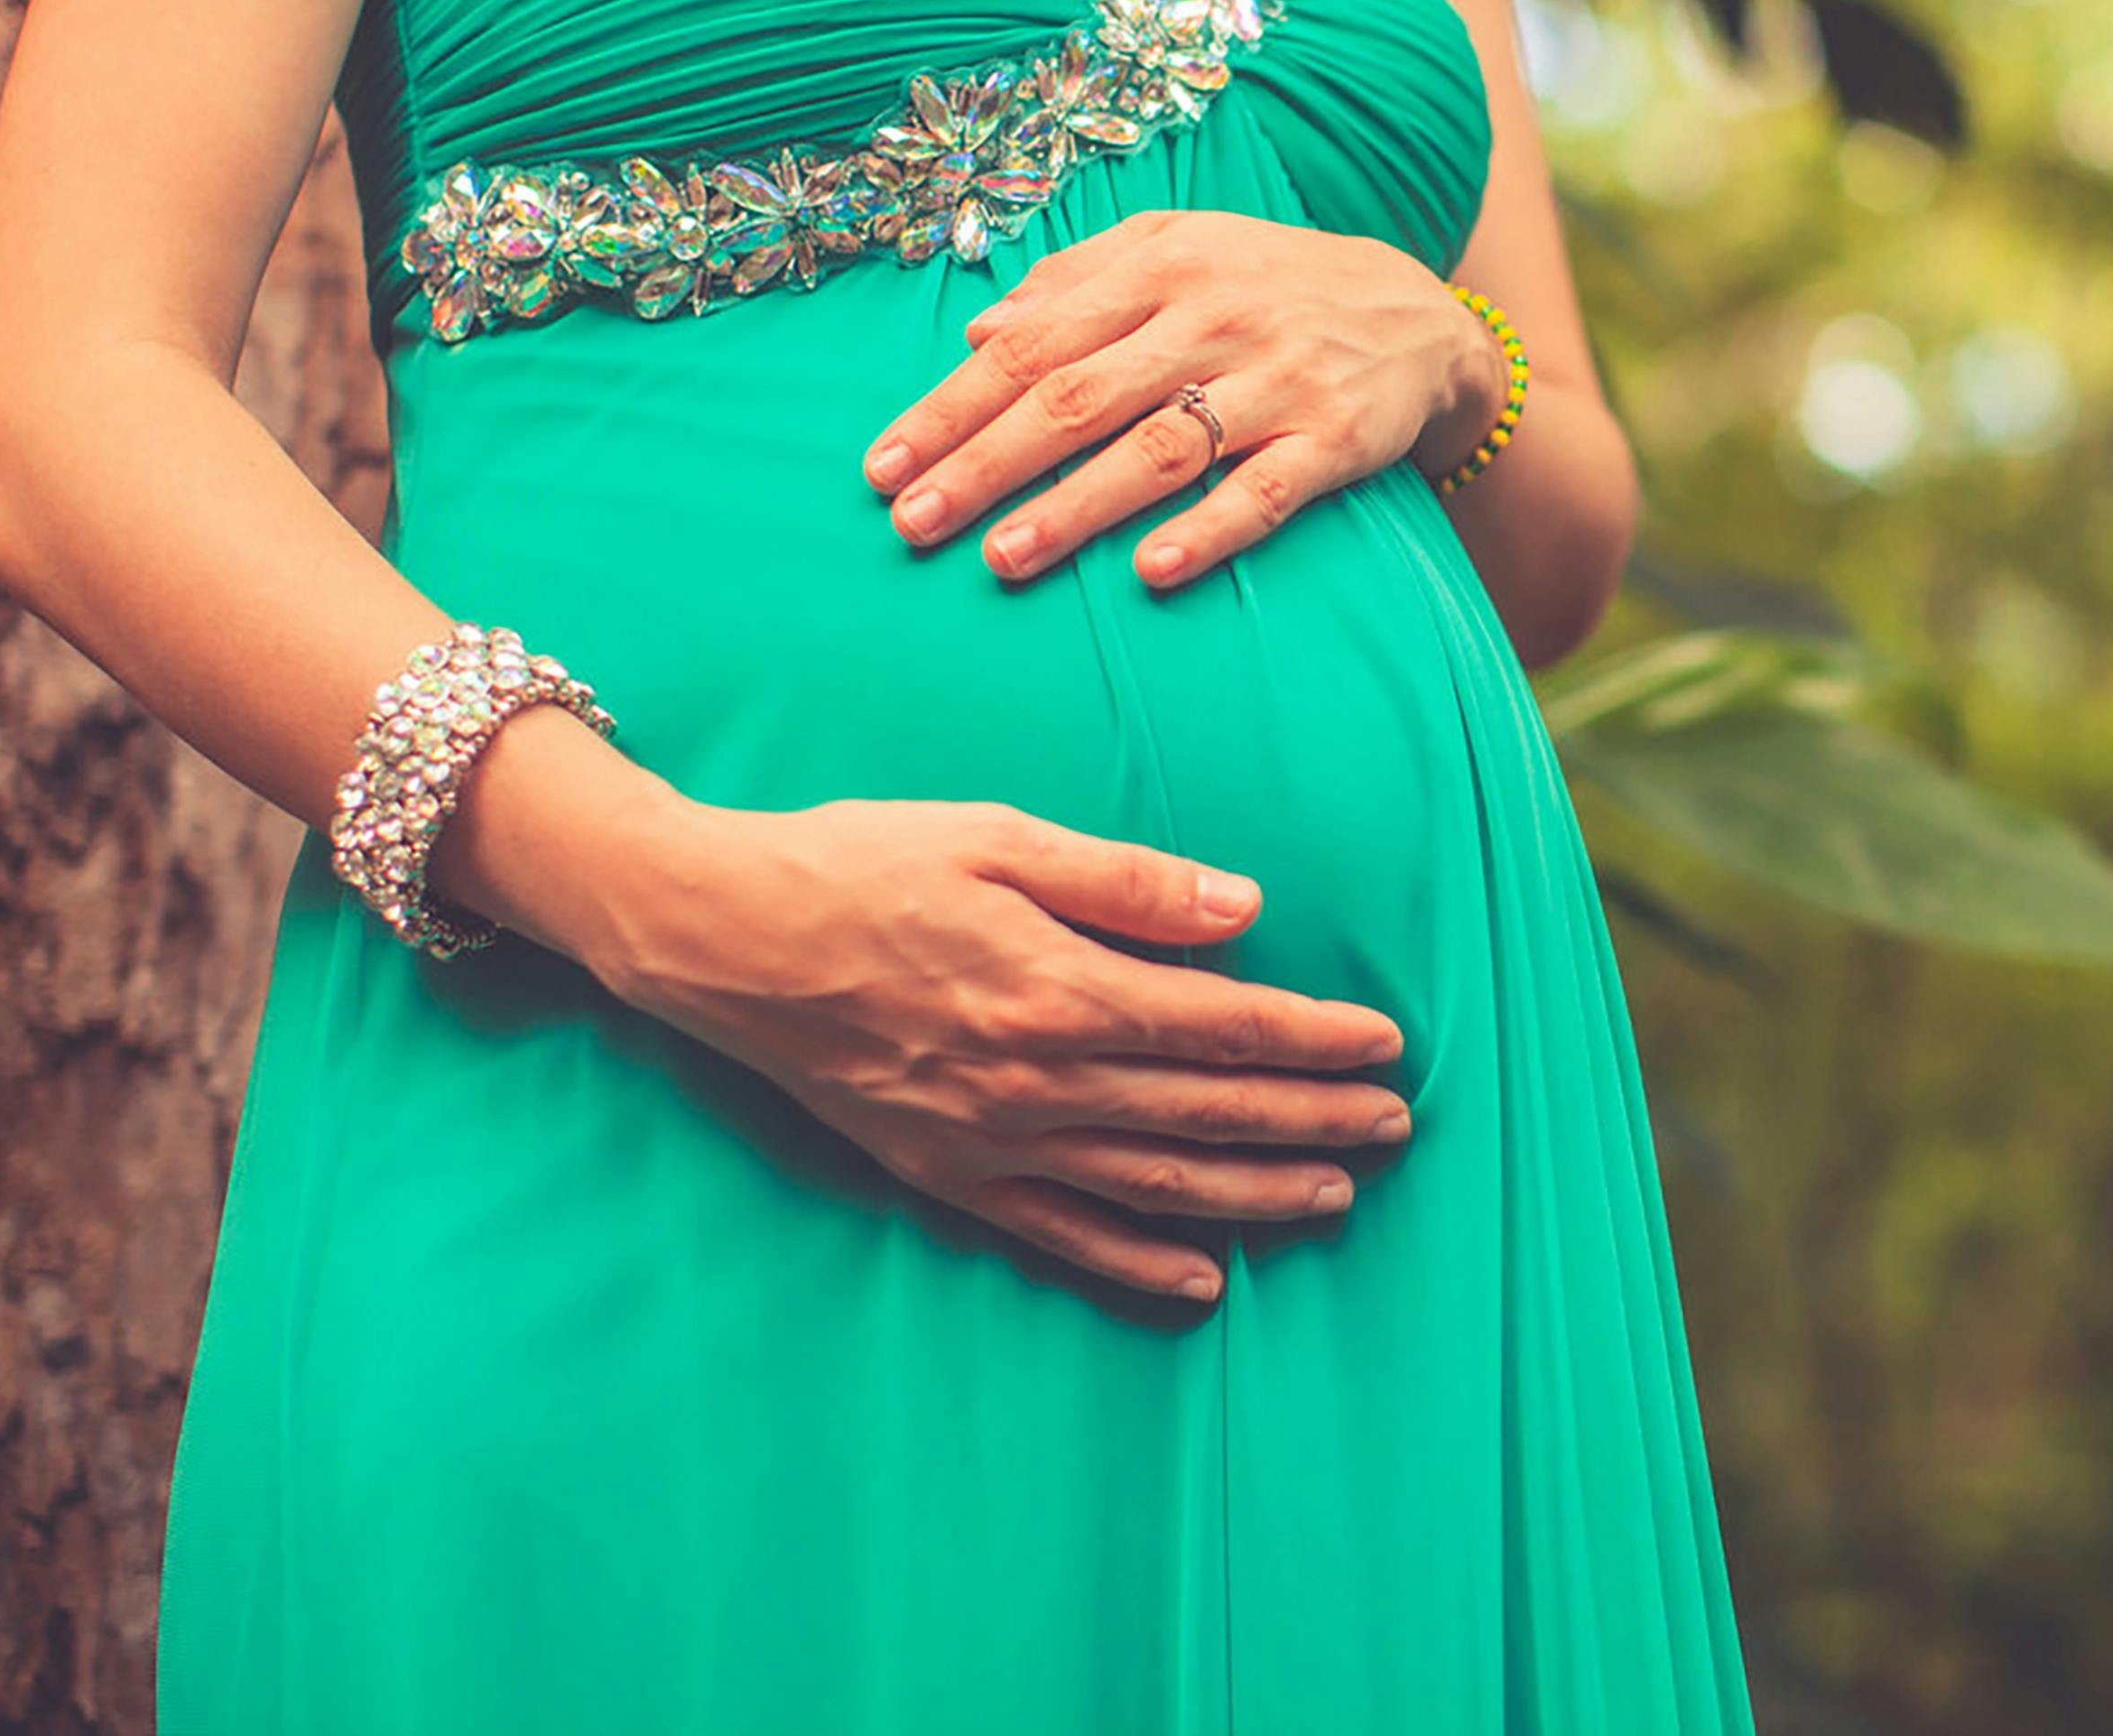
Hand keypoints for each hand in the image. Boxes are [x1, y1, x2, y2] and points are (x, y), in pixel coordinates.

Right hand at [594, 795, 1414, 1303]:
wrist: (718, 935)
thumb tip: (1245, 911)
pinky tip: (1203, 1276)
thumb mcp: (996, 836)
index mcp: (1055, 989)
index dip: (1314, 1040)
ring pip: (1152, 1182)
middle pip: (1206, 1111)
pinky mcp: (942, 1175)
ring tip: (1334, 1196)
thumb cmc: (858, 863)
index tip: (1386, 1046)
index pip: (1222, 1025)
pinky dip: (1138, 1260)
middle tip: (1395, 1126)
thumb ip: (1126, 882)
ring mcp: (986, 1141)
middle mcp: (1031, 1081)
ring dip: (1254, 1193)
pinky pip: (1060, 1234)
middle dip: (1313, 1122)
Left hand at [860, 210, 1498, 589]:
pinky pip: (1265, 491)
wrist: (1417, 313)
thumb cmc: (1267, 285)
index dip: (952, 406)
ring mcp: (1277, 379)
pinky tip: (1153, 571)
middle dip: (985, 463)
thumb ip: (1077, 281)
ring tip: (1002, 557)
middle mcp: (1213, 317)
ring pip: (1157, 447)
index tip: (883, 464)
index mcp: (1161, 266)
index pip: (1032, 344)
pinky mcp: (1335, 439)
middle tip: (912, 521)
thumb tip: (978, 334)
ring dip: (1074, 506)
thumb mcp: (1177, 248)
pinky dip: (1208, 531)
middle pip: (1077, 397)